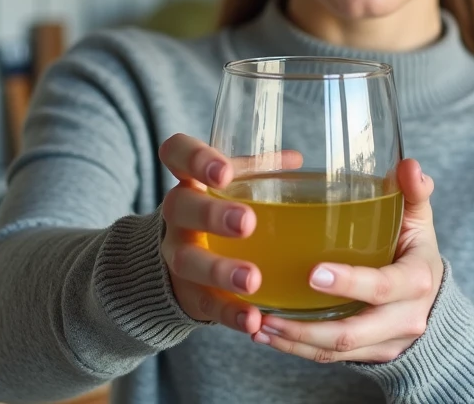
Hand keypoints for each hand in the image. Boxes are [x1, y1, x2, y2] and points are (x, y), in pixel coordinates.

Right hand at [156, 133, 298, 334]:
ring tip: (252, 279)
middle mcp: (177, 216)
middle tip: (246, 222)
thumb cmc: (217, 211)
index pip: (177, 154)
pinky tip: (253, 320)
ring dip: (220, 270)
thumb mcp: (233, 186)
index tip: (222, 173)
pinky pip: (205, 303)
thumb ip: (259, 172)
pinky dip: (229, 313)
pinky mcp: (188, 293)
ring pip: (189, 261)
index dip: (195, 159)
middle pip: (181, 208)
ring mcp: (177, 255)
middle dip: (212, 214)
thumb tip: (295, 159)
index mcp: (190, 180)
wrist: (180, 263)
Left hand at [251, 158, 443, 363]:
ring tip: (258, 326)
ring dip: (294, 342)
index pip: (381, 286)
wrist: (434, 302)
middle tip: (268, 313)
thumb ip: (413, 193)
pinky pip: (330, 359)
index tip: (313, 274)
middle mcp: (404, 318)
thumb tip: (409, 166)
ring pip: (336, 351)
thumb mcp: (418, 222)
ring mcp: (386, 342)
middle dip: (307, 328)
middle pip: (352, 332)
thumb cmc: (415, 252)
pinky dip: (297, 350)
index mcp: (415, 281)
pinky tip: (267, 336)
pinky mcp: (370, 356)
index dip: (349, 283)